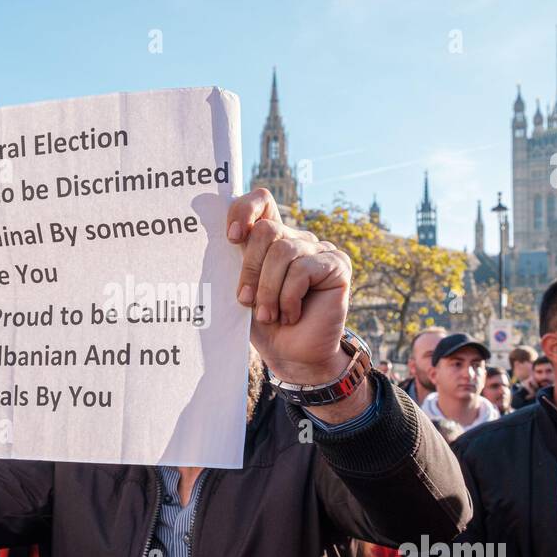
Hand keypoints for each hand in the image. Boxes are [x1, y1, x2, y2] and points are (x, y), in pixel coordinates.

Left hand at [226, 187, 352, 388]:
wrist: (292, 356)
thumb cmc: (264, 322)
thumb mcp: (242, 288)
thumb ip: (236, 259)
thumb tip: (219, 229)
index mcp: (271, 239)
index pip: (262, 200)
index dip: (244, 210)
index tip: (231, 238)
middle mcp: (296, 238)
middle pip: (266, 230)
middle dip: (250, 269)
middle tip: (245, 300)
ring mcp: (319, 249)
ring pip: (284, 251)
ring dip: (269, 289)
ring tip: (269, 314)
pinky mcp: (337, 264)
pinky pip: (303, 269)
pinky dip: (289, 297)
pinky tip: (292, 314)